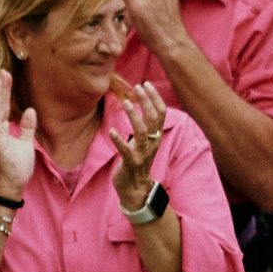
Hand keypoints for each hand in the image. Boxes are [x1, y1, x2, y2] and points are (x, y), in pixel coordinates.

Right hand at [0, 69, 37, 200]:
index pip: (4, 106)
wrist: (13, 185)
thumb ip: (27, 127)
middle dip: (1, 88)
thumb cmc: (17, 166)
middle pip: (0, 105)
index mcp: (2, 129)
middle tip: (3, 71)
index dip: (6, 91)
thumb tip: (30, 110)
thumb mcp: (26, 143)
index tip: (7, 75)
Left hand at [105, 79, 170, 208]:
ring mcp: (142, 153)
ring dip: (134, 115)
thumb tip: (140, 105)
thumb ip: (145, 126)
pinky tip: (111, 131)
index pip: (161, 112)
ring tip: (126, 103)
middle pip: (153, 118)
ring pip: (142, 131)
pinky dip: (119, 140)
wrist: (136, 187)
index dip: (155, 97)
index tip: (145, 84)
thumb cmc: (138, 161)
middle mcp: (152, 142)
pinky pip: (126, 150)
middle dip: (146, 101)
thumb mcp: (145, 142)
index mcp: (156, 136)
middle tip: (136, 87)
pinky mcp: (131, 162)